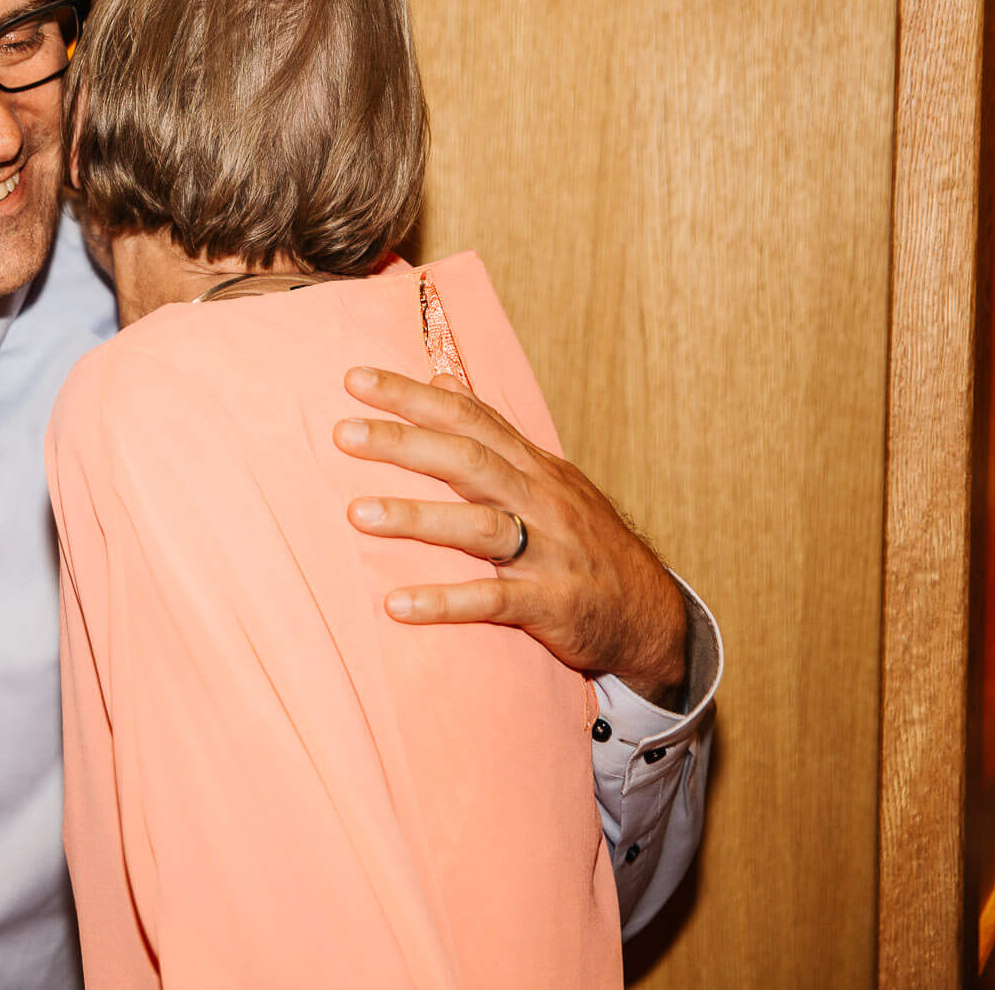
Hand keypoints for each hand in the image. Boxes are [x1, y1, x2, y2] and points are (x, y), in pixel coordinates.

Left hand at [335, 366, 688, 705]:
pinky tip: (397, 604)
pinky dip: (445, 602)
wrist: (650, 615)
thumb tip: (443, 380)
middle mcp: (540, 501)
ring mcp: (548, 553)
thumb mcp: (547, 477)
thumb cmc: (584, 540)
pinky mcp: (551, 605)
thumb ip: (493, 433)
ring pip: (478, 526)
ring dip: (416, 517)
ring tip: (357, 513)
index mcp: (533, 467)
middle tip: (344, 433)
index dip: (413, 396)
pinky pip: (493, 600)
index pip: (468, 418)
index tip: (356, 379)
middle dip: (405, 444)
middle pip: (468, 461)